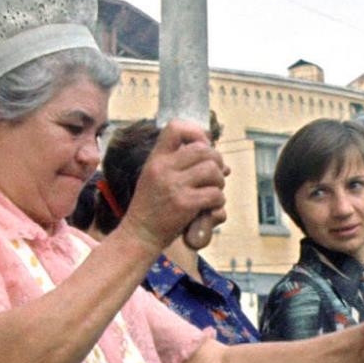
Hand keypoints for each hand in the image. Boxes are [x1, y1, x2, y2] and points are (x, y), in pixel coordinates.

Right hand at [122, 121, 225, 252]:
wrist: (140, 235)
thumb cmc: (152, 207)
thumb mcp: (157, 178)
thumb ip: (182, 166)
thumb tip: (223, 165)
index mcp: (156, 159)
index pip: (175, 128)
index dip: (196, 133)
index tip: (202, 147)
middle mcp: (163, 168)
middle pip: (203, 149)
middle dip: (216, 161)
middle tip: (214, 175)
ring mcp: (174, 186)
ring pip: (212, 170)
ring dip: (219, 181)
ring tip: (213, 190)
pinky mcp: (184, 205)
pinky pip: (215, 194)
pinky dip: (218, 201)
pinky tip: (211, 207)